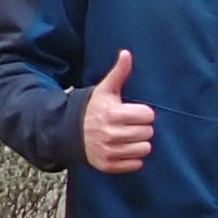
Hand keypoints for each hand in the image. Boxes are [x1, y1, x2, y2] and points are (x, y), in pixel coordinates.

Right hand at [81, 49, 154, 173]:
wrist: (69, 132)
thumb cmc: (93, 108)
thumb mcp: (105, 89)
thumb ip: (119, 72)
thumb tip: (127, 53)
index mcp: (113, 114)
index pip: (148, 116)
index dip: (143, 113)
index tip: (134, 112)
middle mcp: (111, 134)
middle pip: (148, 133)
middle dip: (142, 127)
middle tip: (130, 125)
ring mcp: (109, 151)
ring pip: (144, 149)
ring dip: (139, 143)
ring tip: (128, 136)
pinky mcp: (108, 165)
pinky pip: (136, 164)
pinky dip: (133, 158)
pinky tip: (124, 148)